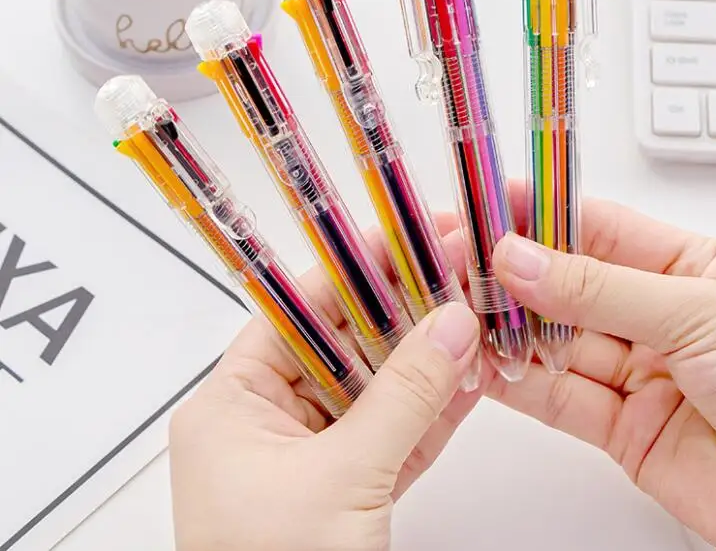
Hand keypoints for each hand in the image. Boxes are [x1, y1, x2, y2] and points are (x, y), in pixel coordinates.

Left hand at [169, 217, 481, 550]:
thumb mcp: (340, 481)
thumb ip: (402, 397)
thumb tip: (451, 324)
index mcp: (233, 404)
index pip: (299, 311)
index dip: (355, 269)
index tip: (404, 238)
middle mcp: (269, 421)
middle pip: (344, 341)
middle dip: (404, 308)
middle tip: (453, 268)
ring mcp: (315, 453)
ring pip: (378, 385)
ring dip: (428, 356)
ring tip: (474, 311)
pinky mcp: (353, 486)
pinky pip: (397, 431)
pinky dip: (435, 406)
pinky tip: (471, 373)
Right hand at [491, 185, 715, 550]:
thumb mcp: (698, 313)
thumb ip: (600, 290)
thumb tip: (524, 258)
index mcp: (685, 268)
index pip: (596, 227)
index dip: (540, 212)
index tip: (490, 201)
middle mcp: (655, 317)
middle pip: (565, 285)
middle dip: (511, 272)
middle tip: (461, 256)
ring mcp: (637, 373)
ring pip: (554, 342)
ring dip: (507, 327)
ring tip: (461, 309)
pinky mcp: (624, 430)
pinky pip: (559, 399)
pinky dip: (518, 382)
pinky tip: (485, 363)